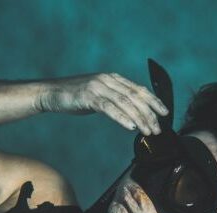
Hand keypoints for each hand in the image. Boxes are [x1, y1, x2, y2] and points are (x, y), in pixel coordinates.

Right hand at [36, 73, 168, 134]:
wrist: (51, 93)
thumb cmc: (76, 96)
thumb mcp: (100, 95)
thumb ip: (116, 100)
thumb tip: (134, 114)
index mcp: (114, 79)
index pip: (140, 89)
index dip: (154, 101)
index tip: (165, 113)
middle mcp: (108, 80)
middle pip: (136, 97)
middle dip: (149, 114)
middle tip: (157, 129)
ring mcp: (99, 87)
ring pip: (126, 103)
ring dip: (139, 118)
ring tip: (148, 131)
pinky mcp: (89, 96)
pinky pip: (109, 108)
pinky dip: (122, 117)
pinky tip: (131, 126)